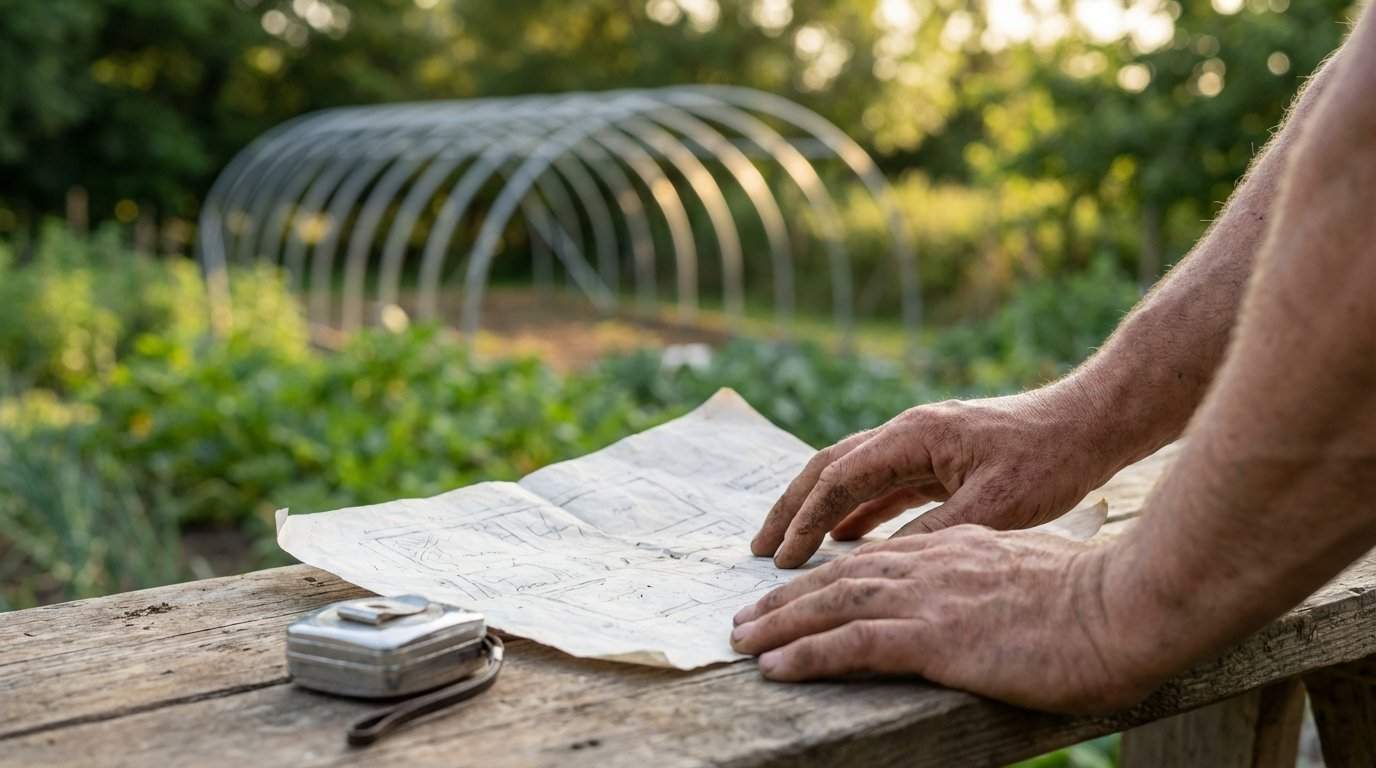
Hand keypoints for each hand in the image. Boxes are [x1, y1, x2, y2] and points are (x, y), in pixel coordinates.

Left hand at [730, 526, 1160, 713]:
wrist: (1128, 607)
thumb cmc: (1100, 603)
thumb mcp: (1036, 579)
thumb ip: (997, 584)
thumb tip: (986, 604)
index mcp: (958, 549)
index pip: (876, 561)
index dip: (830, 577)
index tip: (798, 593)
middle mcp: (933, 564)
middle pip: (840, 577)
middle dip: (787, 598)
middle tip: (746, 616)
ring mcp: (930, 597)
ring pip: (832, 605)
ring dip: (779, 623)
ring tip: (741, 640)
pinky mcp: (934, 636)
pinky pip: (852, 644)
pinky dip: (806, 654)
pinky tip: (774, 666)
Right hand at [752, 386, 1122, 567]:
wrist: (1090, 424)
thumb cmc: (1049, 460)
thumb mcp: (993, 507)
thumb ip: (932, 534)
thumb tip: (878, 564)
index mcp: (913, 436)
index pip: (840, 478)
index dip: (806, 520)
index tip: (783, 559)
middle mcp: (907, 434)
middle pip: (829, 468)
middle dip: (791, 509)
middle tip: (761, 551)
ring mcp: (920, 445)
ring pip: (851, 476)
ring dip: (818, 510)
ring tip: (789, 549)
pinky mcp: (937, 460)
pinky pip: (881, 486)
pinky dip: (854, 513)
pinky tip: (844, 542)